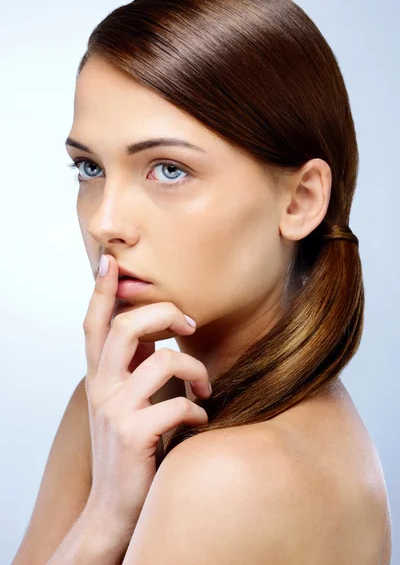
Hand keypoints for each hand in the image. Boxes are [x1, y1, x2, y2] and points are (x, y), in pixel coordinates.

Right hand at [82, 254, 211, 545]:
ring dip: (195, 369)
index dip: (101, 291)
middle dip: (163, 313)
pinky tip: (200, 418)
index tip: (111, 261)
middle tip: (189, 324)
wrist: (115, 506)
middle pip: (123, 326)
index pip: (94, 323)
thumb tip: (158, 329)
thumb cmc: (130, 445)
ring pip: (162, 361)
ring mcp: (116, 411)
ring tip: (205, 387)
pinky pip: (178, 403)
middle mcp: (101, 387)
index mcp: (99, 375)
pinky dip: (198, 407)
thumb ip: (134, 365)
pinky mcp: (135, 434)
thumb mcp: (125, 399)